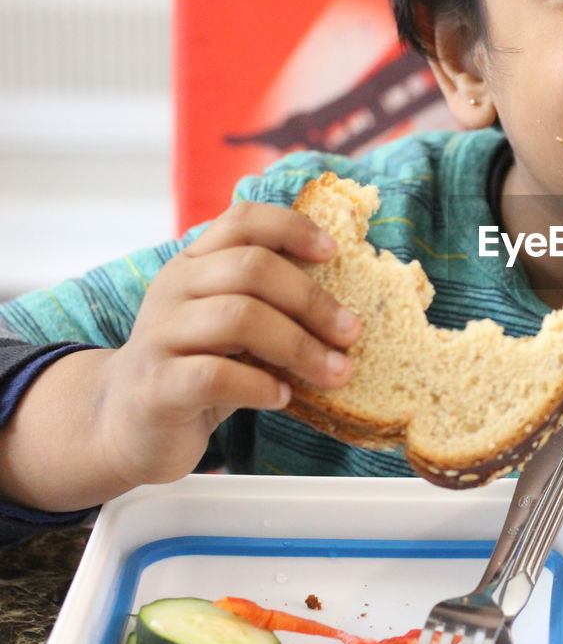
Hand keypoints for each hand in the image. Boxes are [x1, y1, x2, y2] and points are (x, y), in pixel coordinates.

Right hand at [95, 201, 360, 487]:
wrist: (129, 424)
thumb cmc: (198, 366)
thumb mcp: (232, 324)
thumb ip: (270, 301)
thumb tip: (348, 300)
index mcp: (194, 264)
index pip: (242, 219)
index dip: (292, 227)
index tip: (333, 252)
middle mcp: (174, 290)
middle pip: (252, 268)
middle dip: (313, 301)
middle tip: (351, 333)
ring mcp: (160, 336)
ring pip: (238, 318)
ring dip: (300, 346)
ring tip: (334, 372)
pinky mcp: (158, 385)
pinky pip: (216, 374)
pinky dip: (260, 386)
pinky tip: (283, 397)